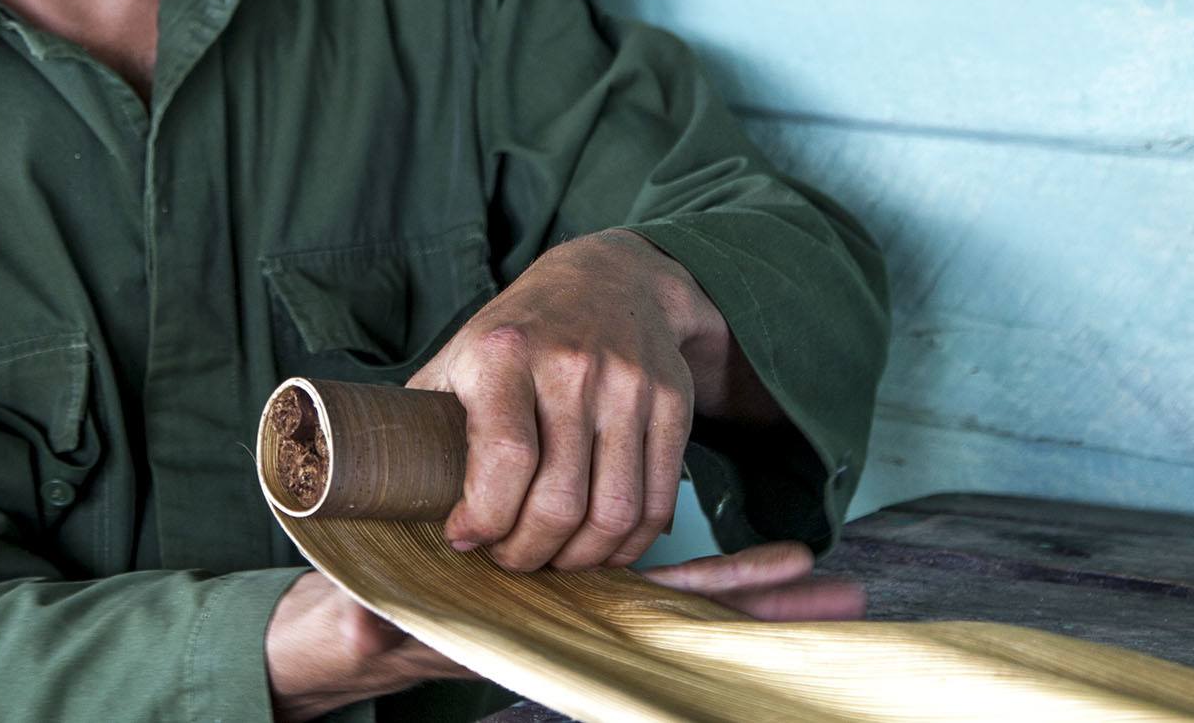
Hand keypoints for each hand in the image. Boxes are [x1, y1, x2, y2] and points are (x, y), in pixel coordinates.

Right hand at [262, 542, 862, 720]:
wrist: (344, 633)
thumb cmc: (357, 627)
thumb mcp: (369, 623)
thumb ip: (378, 622)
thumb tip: (376, 627)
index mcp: (542, 633)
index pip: (639, 618)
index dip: (710, 600)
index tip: (791, 576)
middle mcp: (571, 627)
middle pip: (679, 614)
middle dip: (759, 607)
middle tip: (849, 592)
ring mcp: (570, 608)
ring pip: (671, 599)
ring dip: (748, 593)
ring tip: (830, 581)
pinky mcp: (555, 583)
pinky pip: (631, 579)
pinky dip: (688, 571)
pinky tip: (743, 559)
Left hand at [410, 230, 728, 571]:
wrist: (609, 278)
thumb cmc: (519, 331)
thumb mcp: (459, 355)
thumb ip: (427, 421)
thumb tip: (387, 496)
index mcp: (503, 353)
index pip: (504, 460)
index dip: (485, 518)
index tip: (465, 536)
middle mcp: (571, 366)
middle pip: (560, 500)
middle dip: (528, 552)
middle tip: (508, 559)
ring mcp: (629, 384)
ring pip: (614, 512)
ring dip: (579, 558)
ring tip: (551, 557)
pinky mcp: (672, 403)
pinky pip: (657, 502)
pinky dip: (627, 545)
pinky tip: (597, 546)